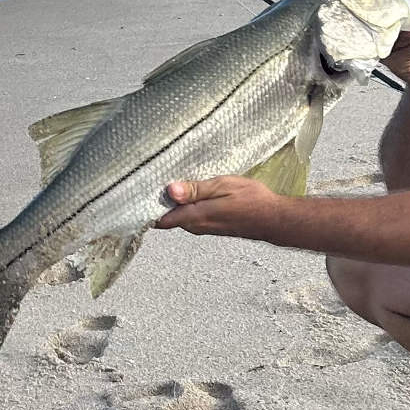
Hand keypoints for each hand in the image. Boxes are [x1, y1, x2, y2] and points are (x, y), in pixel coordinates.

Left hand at [155, 176, 278, 235]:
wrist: (273, 219)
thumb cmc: (252, 201)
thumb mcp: (223, 186)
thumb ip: (196, 189)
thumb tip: (170, 190)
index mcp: (195, 216)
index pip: (160, 219)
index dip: (146, 207)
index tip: (136, 194)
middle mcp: (196, 225)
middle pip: (166, 217)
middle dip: (156, 202)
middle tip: (147, 182)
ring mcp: (203, 227)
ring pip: (177, 216)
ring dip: (171, 203)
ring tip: (163, 183)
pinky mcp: (210, 225)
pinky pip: (188, 216)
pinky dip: (183, 206)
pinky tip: (185, 192)